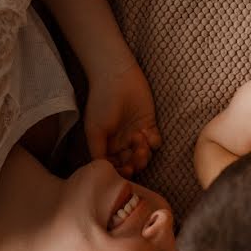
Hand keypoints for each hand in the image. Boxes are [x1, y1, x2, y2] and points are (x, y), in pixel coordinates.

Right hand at [83, 61, 161, 176]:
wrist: (117, 77)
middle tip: (137, 154)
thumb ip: (98, 153)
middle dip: (135, 163)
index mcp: (106, 146)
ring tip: (140, 138)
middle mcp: (121, 144)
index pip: (115, 168)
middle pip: (131, 164)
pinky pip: (155, 143)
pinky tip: (147, 131)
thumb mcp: (94, 130)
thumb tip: (102, 172)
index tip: (126, 169)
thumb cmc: (102, 102)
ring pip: (144, 156)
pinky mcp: (149, 126)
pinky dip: (154, 142)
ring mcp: (136, 135)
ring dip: (144, 153)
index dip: (121, 172)